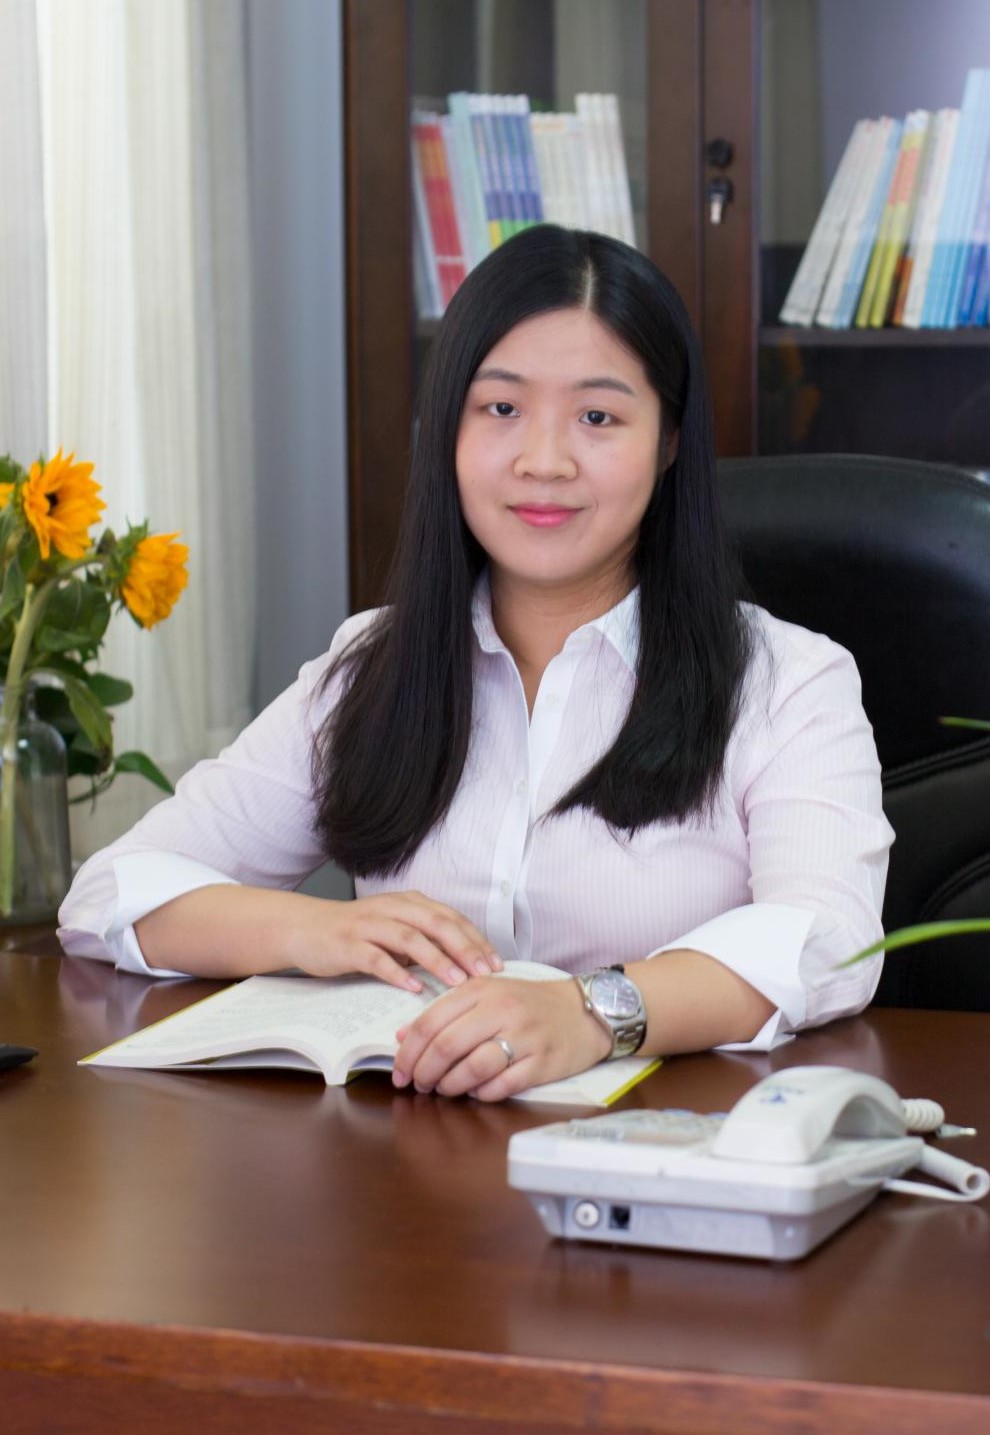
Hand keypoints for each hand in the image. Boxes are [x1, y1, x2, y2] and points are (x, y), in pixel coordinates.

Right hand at [294, 890, 501, 990]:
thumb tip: (466, 965)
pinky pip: (376, 958)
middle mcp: (393, 908)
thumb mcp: (395, 931)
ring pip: (410, 939)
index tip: (498, 964)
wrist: (305, 928)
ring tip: (457, 981)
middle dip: (465, 949)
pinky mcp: (349, 944)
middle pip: (437, 924)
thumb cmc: (356, 933)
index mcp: (409, 903)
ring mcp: (370, 925)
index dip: (477, 940)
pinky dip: (397, 973)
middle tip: (486, 973)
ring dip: (437, 960)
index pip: (452, 919)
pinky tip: (413, 988)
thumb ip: (426, 941)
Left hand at [391, 975, 611, 1101]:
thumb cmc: (529, 1003)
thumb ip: (445, 1012)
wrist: (585, 1010)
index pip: (430, 1021)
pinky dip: (482, 1094)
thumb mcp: (486, 994)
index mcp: (481, 988)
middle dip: (424, 1072)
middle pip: (447, 1046)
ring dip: (451, 1086)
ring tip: (444, 1090)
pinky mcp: (542, 1062)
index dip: (408, 1052)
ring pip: (472, 1069)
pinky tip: (477, 1092)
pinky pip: (502, 1086)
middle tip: (418, 1086)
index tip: (400, 1071)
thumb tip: (403, 1036)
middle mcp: (501, 1009)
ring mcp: (524, 1036)